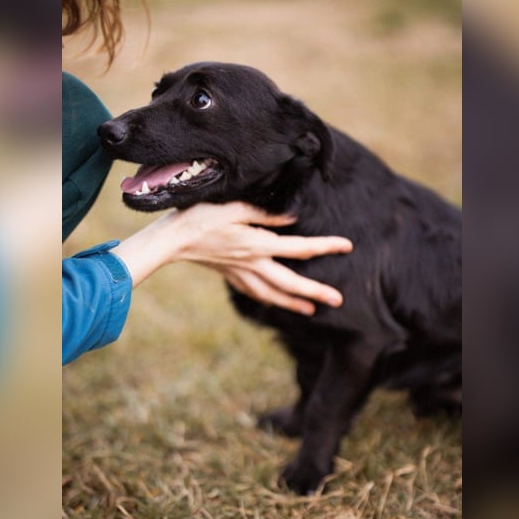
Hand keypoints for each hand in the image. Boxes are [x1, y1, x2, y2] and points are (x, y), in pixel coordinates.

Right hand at [110, 202, 352, 314]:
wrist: (171, 241)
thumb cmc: (200, 217)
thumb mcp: (234, 207)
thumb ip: (265, 214)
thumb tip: (293, 218)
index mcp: (258, 245)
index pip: (300, 248)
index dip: (325, 247)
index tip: (347, 246)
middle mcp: (253, 264)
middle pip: (291, 283)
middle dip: (316, 292)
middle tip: (339, 300)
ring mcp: (241, 274)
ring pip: (274, 295)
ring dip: (294, 304)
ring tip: (311, 311)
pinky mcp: (230, 276)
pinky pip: (255, 293)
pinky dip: (270, 300)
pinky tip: (276, 302)